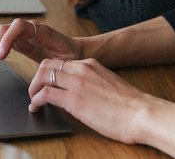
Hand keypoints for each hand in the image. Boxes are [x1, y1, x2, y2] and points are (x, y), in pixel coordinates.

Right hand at [0, 18, 82, 75]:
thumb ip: (57, 61)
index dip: (7, 39)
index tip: (1, 56)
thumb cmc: (71, 56)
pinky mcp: (17, 41)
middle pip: (3, 31)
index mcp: (41, 30)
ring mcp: (21, 33)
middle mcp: (28, 28)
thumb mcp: (66, 59)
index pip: (18, 26)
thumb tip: (50, 69)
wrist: (74, 52)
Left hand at [28, 58, 145, 143]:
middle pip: (46, 65)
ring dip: (33, 88)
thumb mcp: (108, 84)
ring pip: (42, 76)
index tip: (44, 82)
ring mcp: (76, 83)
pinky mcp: (73, 100)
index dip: (48, 72)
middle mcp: (81, 69)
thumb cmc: (130, 105)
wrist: (142, 114)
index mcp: (91, 64)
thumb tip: (80, 91)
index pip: (60, 62)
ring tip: (33, 100)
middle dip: (36, 77)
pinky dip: (36, 101)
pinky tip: (36, 108)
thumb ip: (92, 82)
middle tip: (34, 90)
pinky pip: (45, 95)